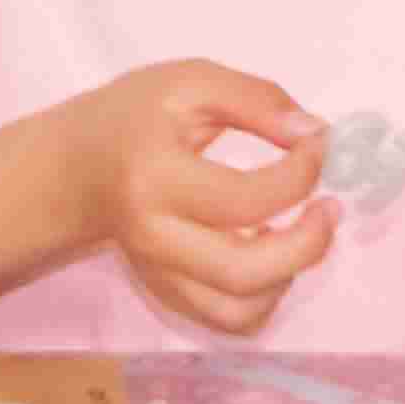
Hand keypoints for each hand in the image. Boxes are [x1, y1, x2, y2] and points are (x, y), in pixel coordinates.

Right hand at [81, 62, 335, 334]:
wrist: (76, 168)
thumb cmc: (134, 118)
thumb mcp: (189, 82)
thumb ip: (256, 99)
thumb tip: (315, 134)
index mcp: (155, 179)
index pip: (248, 198)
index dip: (302, 172)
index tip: (317, 144)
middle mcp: (153, 237)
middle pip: (244, 271)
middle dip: (309, 243)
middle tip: (329, 206)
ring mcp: (159, 273)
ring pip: (241, 309)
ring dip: (290, 274)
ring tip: (300, 230)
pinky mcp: (168, 293)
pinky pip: (230, 320)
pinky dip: (266, 297)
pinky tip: (271, 254)